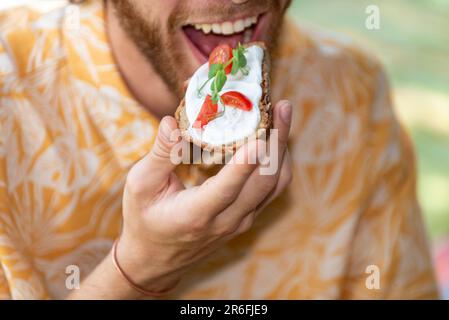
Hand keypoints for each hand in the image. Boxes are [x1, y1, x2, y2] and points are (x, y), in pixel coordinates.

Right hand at [117, 100, 292, 293]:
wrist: (157, 259)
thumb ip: (160, 155)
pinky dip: (277, 162)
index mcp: (195, 215)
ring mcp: (241, 221)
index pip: (227, 188)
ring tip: (282, 114)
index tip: (261, 134)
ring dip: (282, 149)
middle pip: (263, 182)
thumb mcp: (140, 187)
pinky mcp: (247, 217)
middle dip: (277, 141)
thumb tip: (172, 122)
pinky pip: (272, 189)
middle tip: (282, 106)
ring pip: (275, 185)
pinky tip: (274, 138)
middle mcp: (226, 221)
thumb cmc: (144, 219)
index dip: (245, 163)